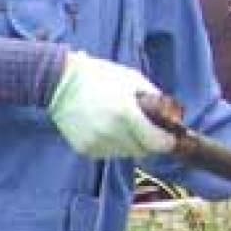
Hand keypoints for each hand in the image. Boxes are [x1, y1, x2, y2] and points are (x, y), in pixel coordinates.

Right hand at [46, 52, 177, 158]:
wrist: (59, 83)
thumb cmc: (99, 76)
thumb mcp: (132, 79)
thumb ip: (155, 98)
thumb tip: (172, 116)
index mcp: (126, 113)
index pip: (157, 143)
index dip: (166, 141)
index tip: (168, 137)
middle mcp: (111, 132)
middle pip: (143, 151)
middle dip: (147, 141)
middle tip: (143, 127)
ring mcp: (97, 143)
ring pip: (125, 153)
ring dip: (128, 143)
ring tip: (117, 123)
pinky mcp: (85, 149)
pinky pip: (108, 153)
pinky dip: (111, 144)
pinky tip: (102, 127)